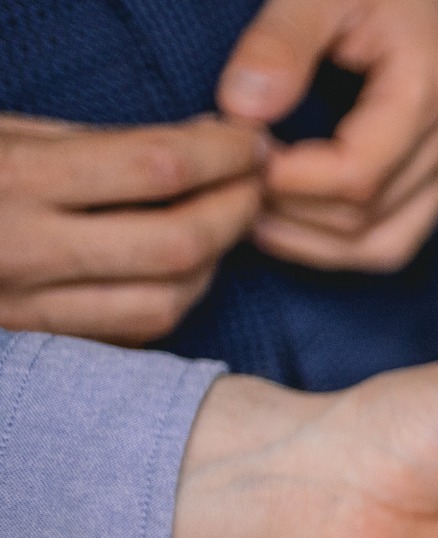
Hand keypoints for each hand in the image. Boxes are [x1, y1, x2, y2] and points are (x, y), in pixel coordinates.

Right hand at [0, 114, 264, 344]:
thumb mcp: (10, 134)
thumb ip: (106, 141)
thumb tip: (208, 138)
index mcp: (15, 178)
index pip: (156, 168)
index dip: (222, 154)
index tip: (251, 144)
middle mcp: (23, 249)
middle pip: (177, 244)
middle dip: (235, 211)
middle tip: (255, 185)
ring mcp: (27, 307)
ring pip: (165, 302)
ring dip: (212, 264)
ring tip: (222, 226)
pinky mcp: (38, 345)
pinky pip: (133, 334)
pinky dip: (172, 300)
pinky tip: (180, 270)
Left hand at [218, 0, 437, 272]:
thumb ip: (280, 43)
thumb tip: (242, 107)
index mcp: (429, 92)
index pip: (357, 177)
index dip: (286, 180)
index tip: (236, 152)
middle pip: (365, 220)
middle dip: (289, 210)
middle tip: (234, 175)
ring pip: (382, 247)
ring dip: (312, 240)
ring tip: (256, 205)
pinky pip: (393, 240)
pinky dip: (338, 243)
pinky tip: (292, 216)